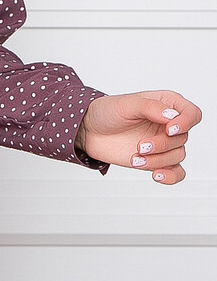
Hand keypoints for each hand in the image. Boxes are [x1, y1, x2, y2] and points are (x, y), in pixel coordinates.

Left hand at [76, 90, 201, 182]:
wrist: (89, 131)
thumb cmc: (107, 112)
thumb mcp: (126, 103)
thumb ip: (151, 107)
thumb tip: (172, 117)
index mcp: (166, 105)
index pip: (192, 114)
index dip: (186, 122)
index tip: (170, 129)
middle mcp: (168, 124)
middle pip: (183, 138)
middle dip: (162, 145)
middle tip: (140, 146)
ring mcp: (163, 144)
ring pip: (177, 156)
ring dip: (157, 160)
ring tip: (135, 158)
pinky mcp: (156, 160)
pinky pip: (176, 172)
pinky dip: (170, 176)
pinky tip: (156, 175)